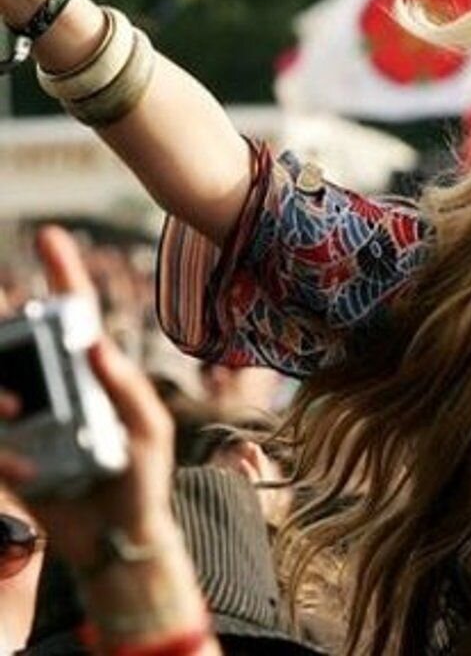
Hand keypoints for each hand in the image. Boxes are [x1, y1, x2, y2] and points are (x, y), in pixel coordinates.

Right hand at [0, 227, 178, 571]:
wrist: (120, 539)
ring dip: (1, 396)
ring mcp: (24, 420)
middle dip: (3, 332)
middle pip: (14, 341)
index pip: (72, 315)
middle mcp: (51, 386)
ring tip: (17, 413)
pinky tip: (33, 475)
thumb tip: (96, 348)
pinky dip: (7, 457)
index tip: (49, 237)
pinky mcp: (8, 456)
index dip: (62, 274)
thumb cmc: (142, 479)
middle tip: (12, 355)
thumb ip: (128, 392)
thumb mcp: (149, 434)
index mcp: (89, 373)